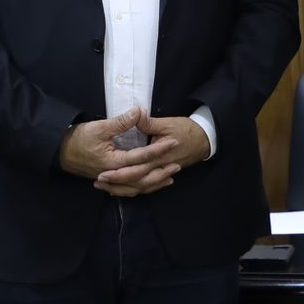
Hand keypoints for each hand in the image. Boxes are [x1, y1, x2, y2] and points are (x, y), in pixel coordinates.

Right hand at [57, 107, 180, 179]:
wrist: (59, 151)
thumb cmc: (78, 138)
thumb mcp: (99, 127)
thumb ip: (120, 122)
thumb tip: (138, 111)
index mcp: (113, 162)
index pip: (141, 156)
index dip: (159, 149)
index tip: (174, 142)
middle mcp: (114, 175)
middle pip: (142, 178)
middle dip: (161, 171)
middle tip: (178, 163)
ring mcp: (111, 180)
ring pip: (136, 187)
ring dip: (154, 182)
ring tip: (170, 177)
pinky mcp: (109, 180)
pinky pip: (128, 189)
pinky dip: (141, 188)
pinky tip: (150, 185)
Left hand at [88, 114, 209, 197]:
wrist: (205, 139)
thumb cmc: (186, 130)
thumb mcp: (167, 123)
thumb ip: (149, 123)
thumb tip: (135, 114)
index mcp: (157, 157)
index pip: (135, 169)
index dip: (118, 173)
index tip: (102, 173)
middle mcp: (158, 169)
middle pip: (135, 182)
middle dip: (117, 184)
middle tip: (99, 182)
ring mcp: (161, 173)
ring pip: (141, 187)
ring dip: (124, 189)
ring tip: (107, 188)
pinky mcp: (162, 173)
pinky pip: (148, 186)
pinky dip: (135, 189)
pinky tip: (124, 189)